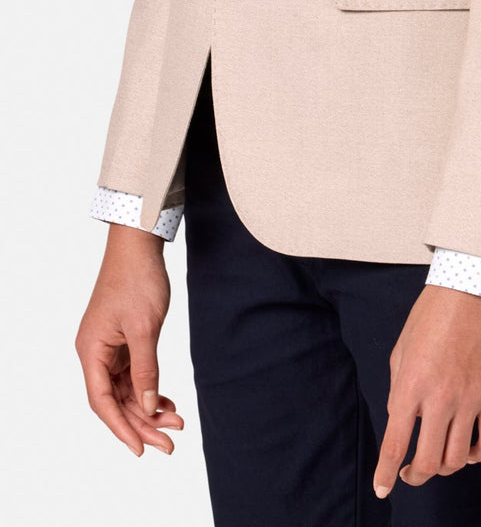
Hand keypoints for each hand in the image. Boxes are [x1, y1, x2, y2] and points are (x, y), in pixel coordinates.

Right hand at [75, 224, 184, 456]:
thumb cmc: (137, 280)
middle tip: (170, 443)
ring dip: (149, 407)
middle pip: (116, 400)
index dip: (121, 427)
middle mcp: (96, 352)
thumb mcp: (144, 328)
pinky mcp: (123, 340)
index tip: (141, 448)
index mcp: (91, 351)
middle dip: (142, 422)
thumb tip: (147, 406)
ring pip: (127, 389)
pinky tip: (167, 401)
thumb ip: (146, 369)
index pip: (103, 401)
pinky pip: (134, 374)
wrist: (139, 244)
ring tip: (176, 424)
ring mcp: (109, 347)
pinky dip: (150, 388)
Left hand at [373, 283, 480, 497]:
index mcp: (410, 385)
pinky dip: (475, 457)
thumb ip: (400, 390)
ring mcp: (469, 399)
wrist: (472, 290)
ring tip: (438, 457)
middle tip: (411, 473)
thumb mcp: (402, 351)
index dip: (387, 475)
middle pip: (427, 462)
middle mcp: (439, 398)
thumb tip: (403, 423)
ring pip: (456, 459)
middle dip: (415, 476)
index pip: (395, 445)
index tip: (383, 488)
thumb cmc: (432, 316)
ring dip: (444, 467)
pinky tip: (466, 450)